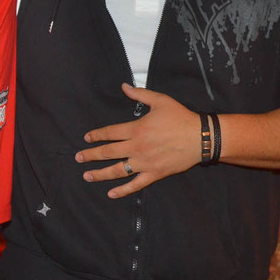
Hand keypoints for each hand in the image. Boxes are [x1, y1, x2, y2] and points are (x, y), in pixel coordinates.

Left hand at [75, 84, 201, 197]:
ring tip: (87, 176)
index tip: (87, 138)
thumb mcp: (160, 100)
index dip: (96, 135)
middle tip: (78, 158)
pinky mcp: (154, 173)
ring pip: (117, 170)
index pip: (109, 133)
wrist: (200, 137)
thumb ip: (139, 94)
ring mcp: (144, 162)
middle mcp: (136, 147)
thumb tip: (123, 86)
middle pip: (108, 152)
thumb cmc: (180, 117)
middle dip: (91, 155)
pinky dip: (123, 190)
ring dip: (100, 174)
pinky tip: (111, 194)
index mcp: (135, 129)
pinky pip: (136, 184)